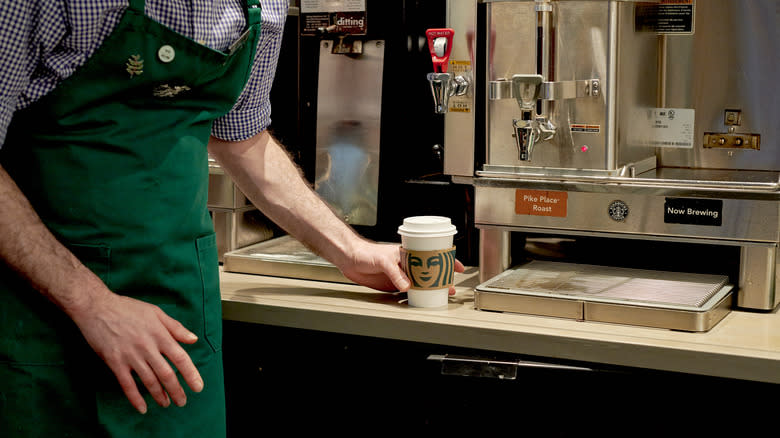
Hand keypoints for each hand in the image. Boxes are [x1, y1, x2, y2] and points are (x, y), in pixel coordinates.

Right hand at [70, 293, 202, 413]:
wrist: (96, 308)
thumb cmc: (127, 308)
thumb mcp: (155, 312)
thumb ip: (175, 327)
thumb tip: (193, 339)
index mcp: (159, 334)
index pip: (180, 358)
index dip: (191, 374)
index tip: (198, 387)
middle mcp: (147, 347)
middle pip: (166, 374)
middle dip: (176, 390)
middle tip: (182, 402)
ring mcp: (130, 356)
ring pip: (149, 381)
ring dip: (159, 395)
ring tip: (166, 404)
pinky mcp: (114, 362)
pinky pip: (126, 384)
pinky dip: (135, 398)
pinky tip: (142, 408)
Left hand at [338, 241, 464, 294]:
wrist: (349, 259)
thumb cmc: (365, 252)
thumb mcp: (383, 260)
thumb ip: (396, 273)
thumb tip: (407, 286)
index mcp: (407, 254)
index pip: (431, 255)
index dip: (445, 260)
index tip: (457, 266)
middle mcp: (406, 264)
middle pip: (428, 271)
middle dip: (442, 279)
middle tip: (451, 287)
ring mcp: (400, 275)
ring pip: (420, 282)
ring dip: (430, 289)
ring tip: (441, 295)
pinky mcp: (392, 284)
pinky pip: (407, 291)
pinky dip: (416, 296)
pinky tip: (421, 300)